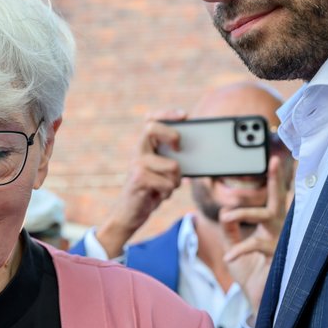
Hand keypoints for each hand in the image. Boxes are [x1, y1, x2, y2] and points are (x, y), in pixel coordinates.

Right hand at [95, 109, 185, 258]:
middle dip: (172, 135)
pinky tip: (158, 196)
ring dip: (175, 181)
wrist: (130, 214)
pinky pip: (168, 183)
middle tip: (178, 148)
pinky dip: (168, 193)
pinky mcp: (138, 179)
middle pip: (153, 128)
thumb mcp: (162, 171)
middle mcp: (137, 152)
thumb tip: (197, 150)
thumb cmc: (150, 191)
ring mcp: (136, 164)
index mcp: (144, 147)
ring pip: (172, 165)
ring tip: (165, 187)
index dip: (166, 114)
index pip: (150, 120)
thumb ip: (172, 158)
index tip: (184, 116)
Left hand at [219, 155, 288, 321]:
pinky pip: (256, 244)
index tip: (274, 159)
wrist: (260, 303)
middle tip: (276, 160)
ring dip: (242, 212)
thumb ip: (230, 230)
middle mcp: (279, 231)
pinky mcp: (278, 257)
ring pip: (265, 216)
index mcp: (269, 227)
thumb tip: (224, 213)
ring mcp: (281, 243)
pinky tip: (229, 256)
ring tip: (226, 215)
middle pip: (277, 201)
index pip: (270, 200)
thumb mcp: (235, 249)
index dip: (274, 180)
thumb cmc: (252, 276)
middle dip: (277, 180)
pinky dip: (239, 247)